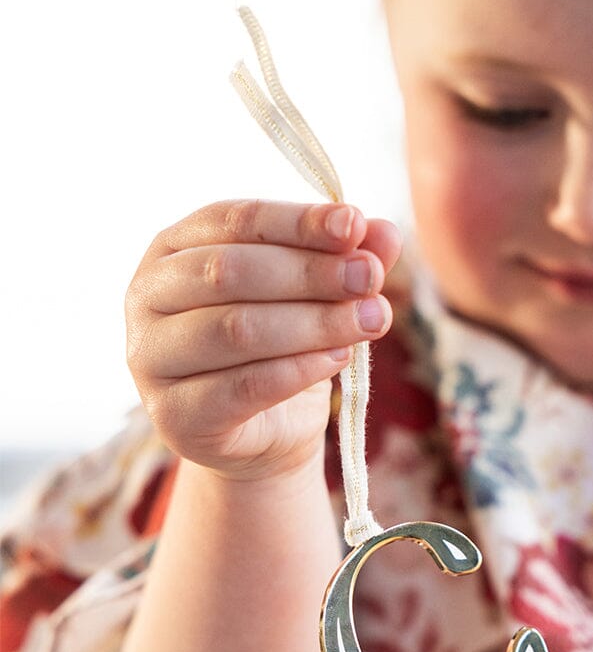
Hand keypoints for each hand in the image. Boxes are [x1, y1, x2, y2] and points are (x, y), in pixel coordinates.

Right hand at [125, 200, 401, 478]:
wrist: (265, 431)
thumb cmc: (283, 342)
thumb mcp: (316, 292)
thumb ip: (345, 257)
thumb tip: (385, 232)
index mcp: (173, 247)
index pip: (234, 220)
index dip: (297, 221)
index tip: (355, 224)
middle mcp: (148, 296)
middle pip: (230, 271)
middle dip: (310, 272)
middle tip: (371, 277)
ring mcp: (152, 359)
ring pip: (237, 329)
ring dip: (315, 322)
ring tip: (372, 319)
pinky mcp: (176, 416)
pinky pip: (241, 388)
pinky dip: (298, 369)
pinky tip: (340, 357)